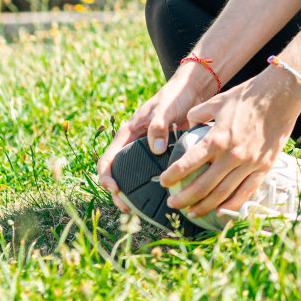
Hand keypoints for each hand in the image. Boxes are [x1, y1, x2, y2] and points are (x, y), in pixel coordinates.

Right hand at [96, 67, 212, 210]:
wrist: (193, 90)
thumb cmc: (176, 95)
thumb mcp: (166, 108)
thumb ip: (159, 125)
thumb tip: (155, 148)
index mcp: (128, 133)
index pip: (108, 159)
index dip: (106, 176)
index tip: (115, 188)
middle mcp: (134, 143)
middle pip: (118, 172)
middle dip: (118, 192)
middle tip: (127, 208)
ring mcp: (148, 150)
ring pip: (134, 175)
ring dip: (134, 192)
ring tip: (140, 210)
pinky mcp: (163, 153)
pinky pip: (152, 172)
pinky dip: (152, 185)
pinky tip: (161, 197)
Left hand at [157, 68, 300, 218]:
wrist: (281, 95)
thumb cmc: (247, 97)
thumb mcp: (217, 102)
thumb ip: (198, 114)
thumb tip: (190, 123)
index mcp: (216, 139)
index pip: (187, 164)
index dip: (172, 176)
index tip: (164, 182)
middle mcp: (231, 156)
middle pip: (202, 186)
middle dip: (184, 198)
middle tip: (173, 203)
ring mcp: (249, 164)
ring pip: (222, 194)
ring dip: (204, 206)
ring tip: (192, 212)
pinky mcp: (264, 167)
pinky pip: (246, 192)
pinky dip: (232, 205)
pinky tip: (220, 212)